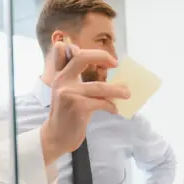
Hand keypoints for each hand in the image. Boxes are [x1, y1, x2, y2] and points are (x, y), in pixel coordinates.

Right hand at [39, 43, 128, 163]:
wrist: (56, 136)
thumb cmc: (66, 114)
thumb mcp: (66, 92)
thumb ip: (77, 80)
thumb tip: (105, 73)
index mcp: (59, 75)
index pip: (61, 50)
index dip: (77, 47)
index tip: (94, 55)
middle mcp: (62, 80)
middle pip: (81, 57)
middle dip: (102, 56)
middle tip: (115, 63)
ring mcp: (69, 93)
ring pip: (99, 86)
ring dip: (117, 90)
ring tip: (127, 93)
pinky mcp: (78, 107)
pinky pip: (101, 102)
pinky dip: (111, 105)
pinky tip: (114, 109)